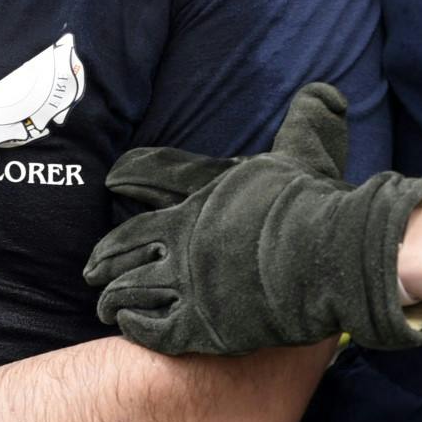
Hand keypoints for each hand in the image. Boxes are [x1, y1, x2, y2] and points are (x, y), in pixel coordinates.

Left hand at [85, 84, 421, 356]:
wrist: (330, 255)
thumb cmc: (312, 202)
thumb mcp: (304, 150)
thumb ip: (306, 120)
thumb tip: (325, 92)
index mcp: (197, 202)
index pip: (147, 184)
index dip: (127, 181)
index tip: (113, 182)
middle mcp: (182, 244)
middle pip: (125, 250)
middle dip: (105, 260)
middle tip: (91, 269)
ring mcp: (188, 287)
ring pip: (132, 292)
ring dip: (114, 298)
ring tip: (105, 305)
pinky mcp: (203, 327)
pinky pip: (154, 329)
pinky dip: (136, 326)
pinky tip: (129, 325)